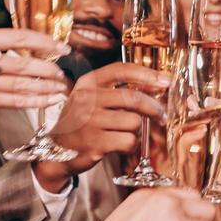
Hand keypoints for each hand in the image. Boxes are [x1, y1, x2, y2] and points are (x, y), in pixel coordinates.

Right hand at [0, 29, 69, 136]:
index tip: (63, 47)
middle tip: (64, 73)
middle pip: (23, 62)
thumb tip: (34, 46)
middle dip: (49, 68)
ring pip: (22, 83)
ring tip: (62, 88)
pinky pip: (17, 100)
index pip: (16, 36)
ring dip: (47, 87)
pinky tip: (51, 100)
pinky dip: (37, 101)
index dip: (44, 42)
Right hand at [36, 63, 169, 192]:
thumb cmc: (81, 122)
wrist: (55, 150)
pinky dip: (131, 145)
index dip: (147, 74)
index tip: (166, 81)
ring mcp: (90, 121)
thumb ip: (117, 90)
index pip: (121, 70)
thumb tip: (157, 84)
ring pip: (134, 122)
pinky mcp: (95, 143)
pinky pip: (129, 141)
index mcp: (88, 83)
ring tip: (127, 133)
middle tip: (161, 115)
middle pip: (133, 98)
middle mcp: (87, 99)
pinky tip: (121, 145)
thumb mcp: (91, 98)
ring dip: (137, 131)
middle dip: (154, 108)